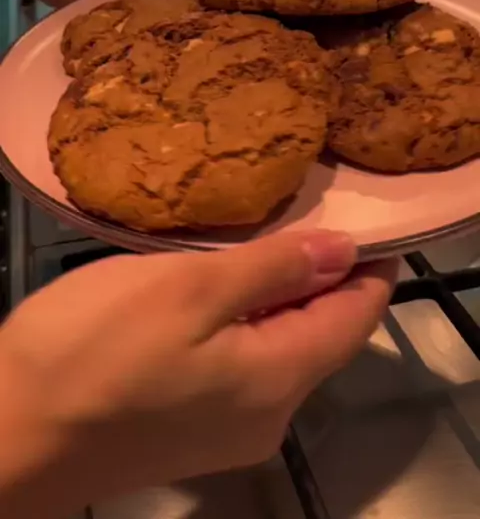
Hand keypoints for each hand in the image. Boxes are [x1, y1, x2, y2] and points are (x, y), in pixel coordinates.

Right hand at [0, 230, 396, 517]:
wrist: (6, 435)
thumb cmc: (95, 347)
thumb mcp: (188, 289)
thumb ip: (274, 272)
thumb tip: (345, 252)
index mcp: (278, 381)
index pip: (356, 317)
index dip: (369, 267)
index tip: (364, 218)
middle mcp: (268, 418)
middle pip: (322, 338)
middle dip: (324, 279)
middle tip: (307, 212)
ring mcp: (229, 433)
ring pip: (282, 354)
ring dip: (282, 300)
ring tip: (265, 241)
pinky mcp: (192, 433)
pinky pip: (245, 371)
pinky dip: (248, 327)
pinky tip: (219, 294)